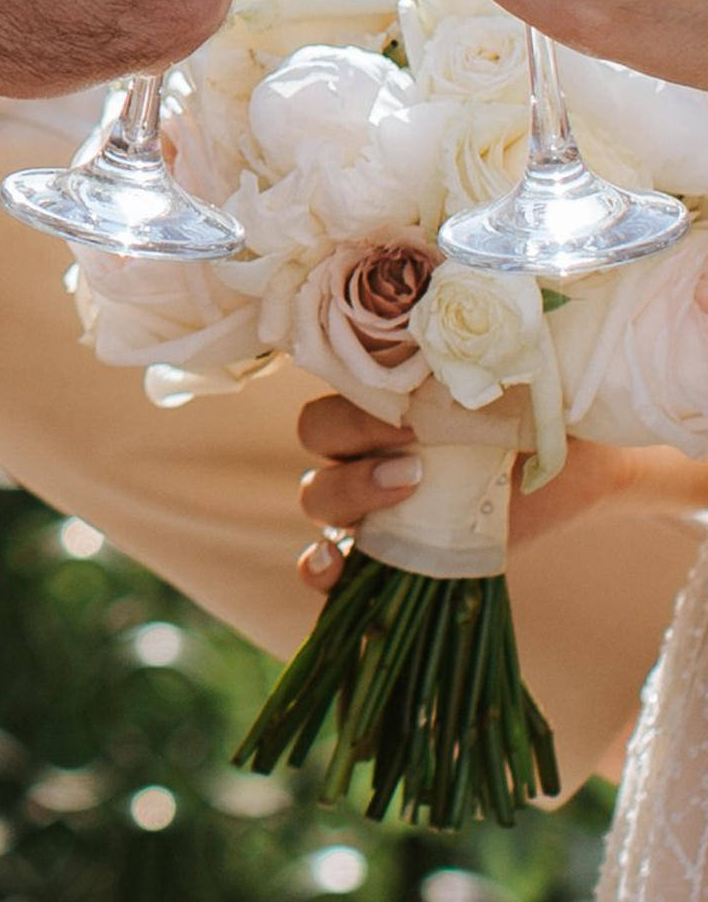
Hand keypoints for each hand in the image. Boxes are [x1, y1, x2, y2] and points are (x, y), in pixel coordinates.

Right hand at [295, 392, 707, 591]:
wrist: (584, 464)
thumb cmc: (546, 407)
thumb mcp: (520, 378)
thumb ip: (493, 357)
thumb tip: (486, 334)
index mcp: (387, 388)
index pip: (333, 381)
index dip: (358, 394)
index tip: (411, 408)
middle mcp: (369, 440)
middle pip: (318, 434)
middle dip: (355, 438)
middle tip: (415, 450)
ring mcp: (375, 499)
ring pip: (318, 494)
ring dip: (347, 493)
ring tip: (408, 490)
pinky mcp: (391, 551)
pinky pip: (329, 562)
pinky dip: (319, 568)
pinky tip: (336, 567)